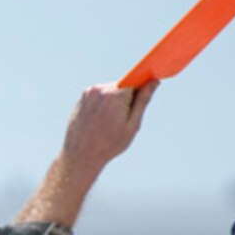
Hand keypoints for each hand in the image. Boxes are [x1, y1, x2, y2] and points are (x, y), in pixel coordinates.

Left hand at [16, 81, 155, 227]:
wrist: (80, 155)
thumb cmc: (109, 144)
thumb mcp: (131, 125)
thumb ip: (143, 101)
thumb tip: (154, 82)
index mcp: (116, 95)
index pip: (136, 79)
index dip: (142, 86)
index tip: (148, 88)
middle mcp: (102, 89)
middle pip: (123, 86)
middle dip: (127, 98)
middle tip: (124, 119)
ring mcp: (90, 92)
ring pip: (111, 91)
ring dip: (114, 101)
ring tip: (109, 122)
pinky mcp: (83, 96)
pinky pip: (100, 95)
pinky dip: (104, 104)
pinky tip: (100, 120)